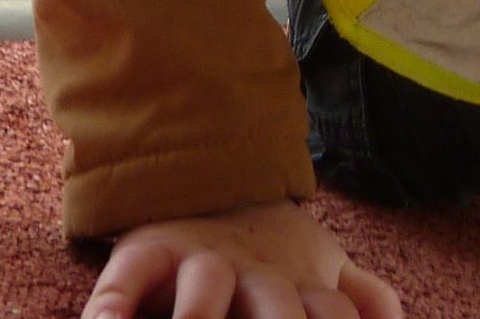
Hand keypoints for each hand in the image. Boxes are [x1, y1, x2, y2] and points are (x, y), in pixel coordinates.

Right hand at [83, 200, 402, 318]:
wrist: (206, 174)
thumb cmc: (272, 250)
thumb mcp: (326, 268)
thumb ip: (367, 299)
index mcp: (301, 284)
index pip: (332, 317)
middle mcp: (254, 276)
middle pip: (276, 311)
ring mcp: (200, 261)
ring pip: (204, 292)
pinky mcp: (146, 251)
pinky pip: (123, 280)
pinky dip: (112, 308)